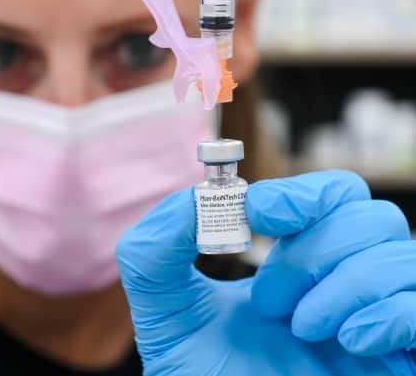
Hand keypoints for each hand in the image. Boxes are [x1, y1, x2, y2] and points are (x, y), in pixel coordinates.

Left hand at [116, 170, 415, 374]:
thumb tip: (195, 201)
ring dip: (344, 284)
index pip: (332, 195)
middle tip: (267, 300)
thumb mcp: (166, 310)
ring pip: (401, 254)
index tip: (258, 214)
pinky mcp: (401, 357)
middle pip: (369, 216)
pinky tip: (350, 340)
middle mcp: (343, 285)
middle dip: (311, 250)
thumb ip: (158, 248)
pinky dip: (391, 312)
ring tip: (300, 328)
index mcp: (298, 264)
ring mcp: (377, 321)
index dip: (300, 192)